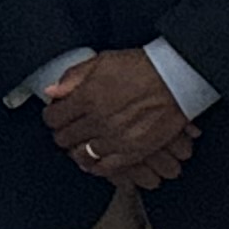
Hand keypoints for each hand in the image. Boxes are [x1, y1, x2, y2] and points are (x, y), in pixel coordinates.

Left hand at [46, 49, 195, 186]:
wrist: (176, 79)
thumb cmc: (142, 67)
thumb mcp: (103, 61)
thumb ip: (74, 76)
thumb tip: (52, 91)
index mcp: (87, 97)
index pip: (54, 117)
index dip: (52, 116)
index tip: (56, 114)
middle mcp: (98, 120)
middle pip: (64, 138)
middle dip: (62, 132)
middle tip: (68, 128)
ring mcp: (115, 138)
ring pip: (81, 154)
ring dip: (77, 149)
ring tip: (82, 142)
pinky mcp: (132, 151)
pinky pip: (104, 167)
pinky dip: (95, 165)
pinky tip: (95, 158)